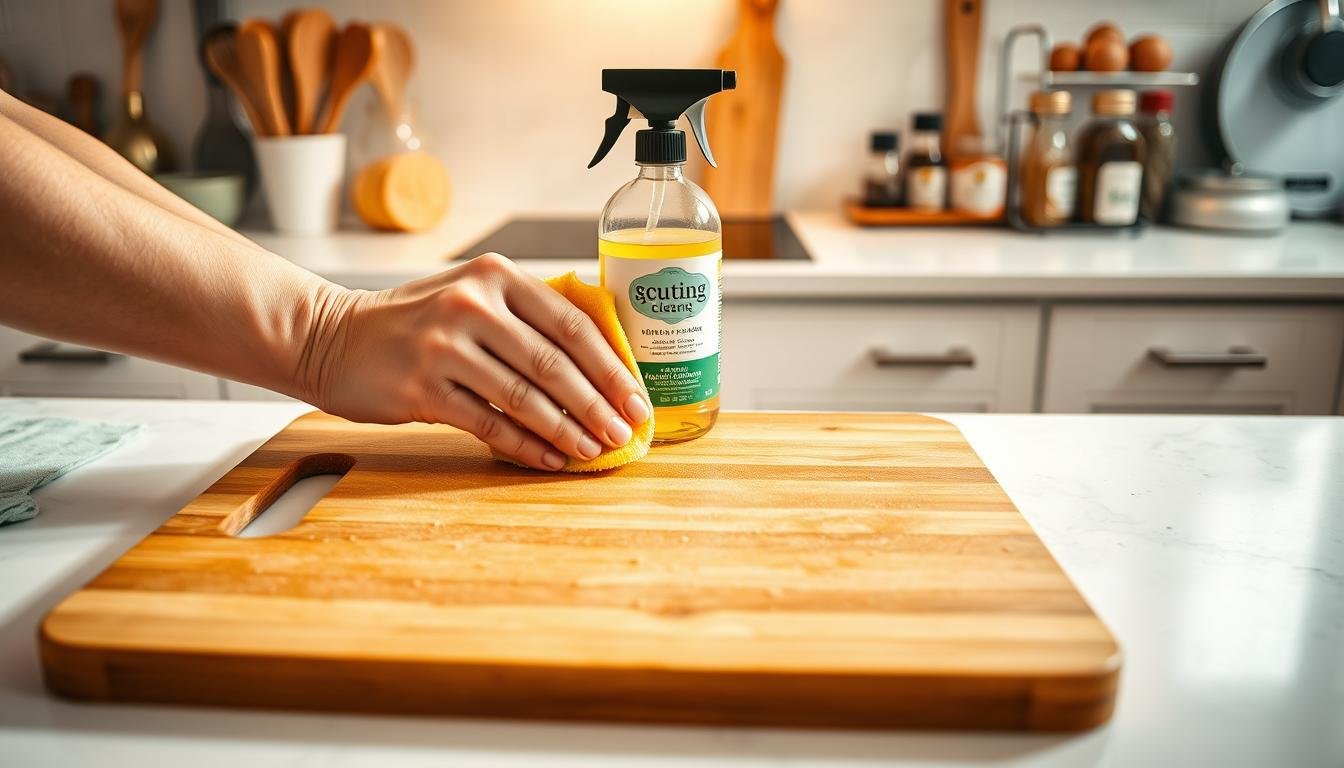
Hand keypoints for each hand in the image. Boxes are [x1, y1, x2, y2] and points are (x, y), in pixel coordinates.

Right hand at [301, 253, 650, 469]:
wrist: (330, 337)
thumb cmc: (414, 320)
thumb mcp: (470, 294)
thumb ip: (526, 315)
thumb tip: (602, 363)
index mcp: (495, 276)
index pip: (572, 324)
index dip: (611, 367)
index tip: (636, 399)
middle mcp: (471, 305)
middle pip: (554, 364)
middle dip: (598, 405)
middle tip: (624, 433)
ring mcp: (443, 347)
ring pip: (525, 398)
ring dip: (567, 430)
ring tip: (594, 450)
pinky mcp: (421, 389)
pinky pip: (488, 425)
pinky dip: (525, 447)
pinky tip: (550, 459)